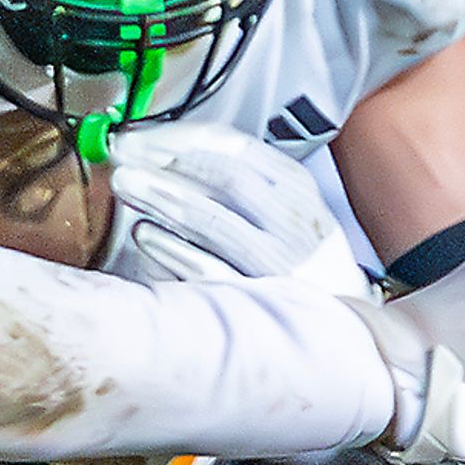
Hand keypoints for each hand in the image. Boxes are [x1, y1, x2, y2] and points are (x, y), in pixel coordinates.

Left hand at [101, 122, 359, 295]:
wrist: (343, 330)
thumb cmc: (299, 262)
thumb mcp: (282, 208)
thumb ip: (236, 180)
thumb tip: (163, 153)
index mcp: (295, 188)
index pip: (233, 147)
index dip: (179, 136)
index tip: (137, 134)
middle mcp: (292, 221)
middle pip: (222, 178)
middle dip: (165, 161)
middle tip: (121, 155)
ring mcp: (280, 262)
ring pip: (215, 220)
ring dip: (163, 196)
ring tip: (125, 183)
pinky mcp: (263, 302)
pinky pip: (211, 271)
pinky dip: (174, 250)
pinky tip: (144, 234)